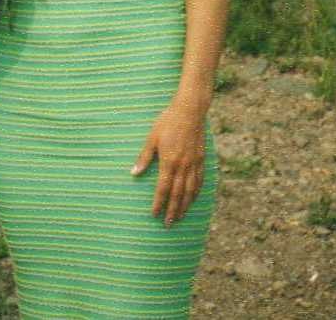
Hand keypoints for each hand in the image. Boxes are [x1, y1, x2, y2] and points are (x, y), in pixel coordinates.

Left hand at [131, 97, 205, 225]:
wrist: (190, 111)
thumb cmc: (167, 122)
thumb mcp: (152, 137)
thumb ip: (144, 157)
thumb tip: (134, 174)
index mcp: (169, 161)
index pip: (163, 188)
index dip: (159, 203)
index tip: (155, 215)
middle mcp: (183, 166)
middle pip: (177, 194)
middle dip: (172, 211)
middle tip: (168, 225)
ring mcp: (194, 164)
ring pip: (190, 191)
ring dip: (184, 206)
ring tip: (180, 217)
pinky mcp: (201, 160)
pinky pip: (199, 181)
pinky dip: (196, 193)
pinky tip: (193, 199)